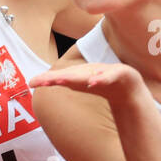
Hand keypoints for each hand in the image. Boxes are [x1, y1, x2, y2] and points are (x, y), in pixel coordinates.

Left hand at [28, 62, 143, 101]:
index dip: (48, 79)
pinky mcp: (121, 74)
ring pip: (90, 74)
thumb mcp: (80, 82)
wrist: (128, 87)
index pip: (61, 77)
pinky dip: (102, 79)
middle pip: (72, 76)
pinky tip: (93, 82)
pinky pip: (110, 77)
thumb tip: (33, 81)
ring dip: (78, 77)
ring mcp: (106, 72)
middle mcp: (91, 72)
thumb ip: (61, 80)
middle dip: (59, 78)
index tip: (34, 83)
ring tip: (64, 81)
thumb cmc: (101, 80)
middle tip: (45, 82)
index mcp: (80, 75)